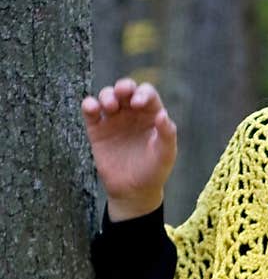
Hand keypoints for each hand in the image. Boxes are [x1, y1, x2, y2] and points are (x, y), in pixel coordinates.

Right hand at [81, 77, 176, 220]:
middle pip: (126, 89)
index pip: (147, 94)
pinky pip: (91, 112)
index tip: (138, 104)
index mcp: (151, 115)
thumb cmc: (153, 172)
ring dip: (107, 95)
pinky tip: (92, 107)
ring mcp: (114, 119)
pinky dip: (89, 105)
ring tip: (110, 106)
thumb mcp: (165, 155)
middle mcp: (132, 113)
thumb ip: (167, 134)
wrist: (133, 192)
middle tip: (122, 93)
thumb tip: (163, 115)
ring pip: (108, 96)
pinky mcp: (97, 130)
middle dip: (123, 86)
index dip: (143, 94)